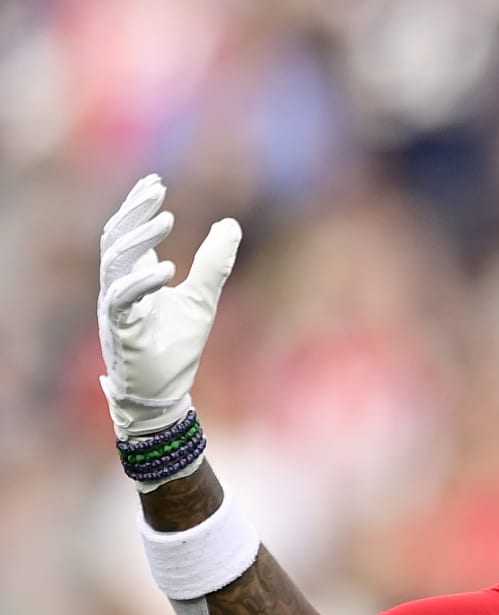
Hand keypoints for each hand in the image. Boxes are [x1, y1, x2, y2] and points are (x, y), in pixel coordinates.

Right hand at [98, 174, 240, 438]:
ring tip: (166, 218)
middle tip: (156, 189)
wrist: (164, 394)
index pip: (127, 233)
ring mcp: (116, 307)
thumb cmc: (176, 348)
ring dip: (139, 238)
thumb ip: (213, 264)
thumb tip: (230, 224)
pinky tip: (167, 267)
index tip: (155, 182)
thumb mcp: (202, 300)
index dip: (137, 206)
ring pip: (114, 261)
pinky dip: (142, 281)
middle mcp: (118, 287)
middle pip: (115, 238)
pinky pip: (122, 298)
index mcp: (133, 278)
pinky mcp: (121, 329)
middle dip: (133, 211)